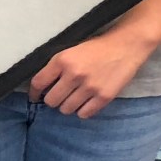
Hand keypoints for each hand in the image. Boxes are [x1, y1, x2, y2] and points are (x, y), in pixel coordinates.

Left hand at [29, 32, 154, 117]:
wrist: (126, 46)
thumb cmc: (97, 48)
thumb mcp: (70, 51)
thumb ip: (56, 67)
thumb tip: (41, 86)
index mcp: (62, 60)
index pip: (38, 83)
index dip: (34, 93)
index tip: (36, 97)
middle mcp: (74, 74)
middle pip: (51, 101)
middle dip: (53, 100)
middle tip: (60, 96)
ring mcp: (90, 87)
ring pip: (66, 109)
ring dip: (68, 106)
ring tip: (75, 98)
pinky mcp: (104, 97)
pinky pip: (84, 114)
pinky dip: (82, 111)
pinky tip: (86, 103)